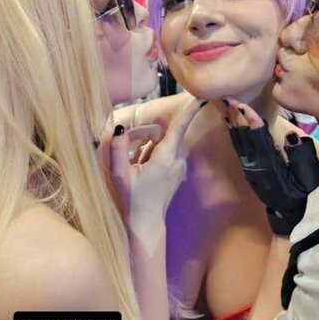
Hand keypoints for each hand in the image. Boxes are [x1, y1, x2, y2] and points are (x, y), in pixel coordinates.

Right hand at [109, 98, 204, 228]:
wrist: (146, 222)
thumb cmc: (132, 200)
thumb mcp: (120, 175)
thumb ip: (118, 149)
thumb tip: (119, 128)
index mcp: (165, 158)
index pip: (179, 128)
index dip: (189, 111)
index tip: (200, 97)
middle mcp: (176, 159)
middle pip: (162, 133)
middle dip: (143, 134)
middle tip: (125, 145)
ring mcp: (178, 165)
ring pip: (162, 142)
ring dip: (145, 145)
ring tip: (133, 164)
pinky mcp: (177, 170)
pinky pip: (164, 152)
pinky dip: (150, 153)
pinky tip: (140, 168)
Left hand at [223, 99, 318, 235]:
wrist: (292, 215)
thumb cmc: (305, 193)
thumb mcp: (309, 175)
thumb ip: (301, 154)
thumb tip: (292, 136)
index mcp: (270, 166)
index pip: (259, 139)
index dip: (251, 121)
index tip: (243, 104)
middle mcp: (256, 167)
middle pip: (243, 138)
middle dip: (236, 117)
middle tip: (227, 98)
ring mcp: (250, 170)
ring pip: (238, 143)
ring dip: (232, 124)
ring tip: (226, 106)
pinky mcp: (249, 171)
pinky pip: (239, 149)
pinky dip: (234, 134)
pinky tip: (231, 123)